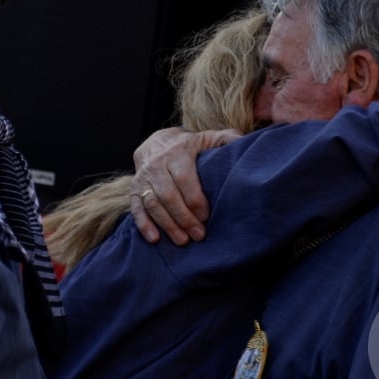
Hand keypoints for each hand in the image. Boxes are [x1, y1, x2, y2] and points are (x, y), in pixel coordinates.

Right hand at [129, 127, 242, 244]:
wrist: (158, 142)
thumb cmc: (190, 145)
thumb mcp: (208, 138)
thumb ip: (226, 139)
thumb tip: (244, 142)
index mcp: (178, 152)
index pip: (184, 178)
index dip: (194, 199)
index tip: (206, 216)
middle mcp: (157, 164)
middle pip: (168, 195)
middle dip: (183, 217)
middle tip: (198, 235)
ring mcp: (144, 177)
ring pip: (153, 203)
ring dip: (167, 224)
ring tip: (182, 241)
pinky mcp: (134, 189)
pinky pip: (136, 207)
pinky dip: (144, 224)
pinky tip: (155, 239)